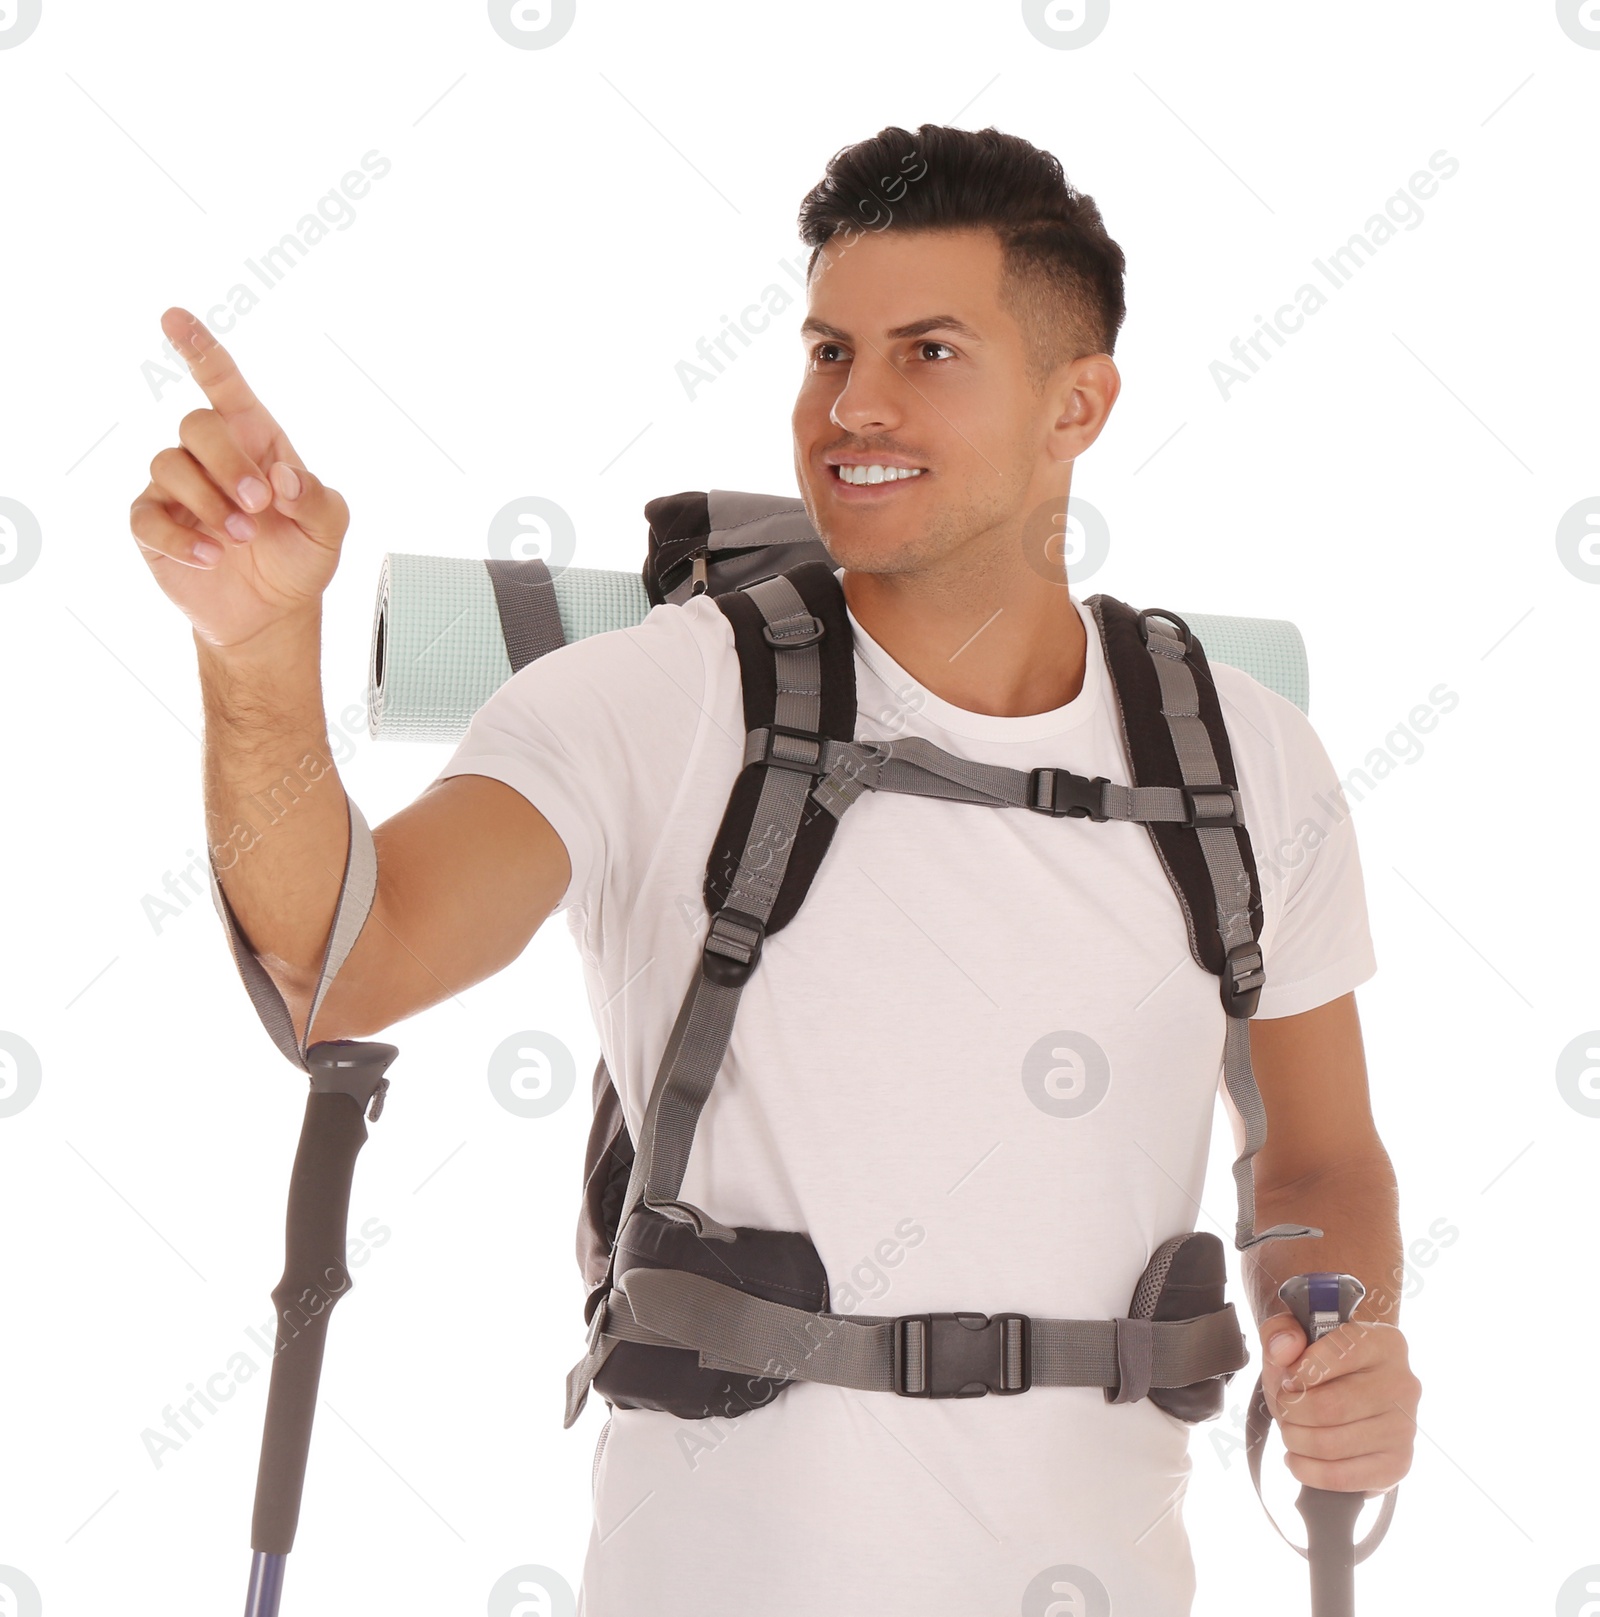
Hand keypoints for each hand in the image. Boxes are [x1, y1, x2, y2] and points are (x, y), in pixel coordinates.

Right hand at [129, 307, 349, 651]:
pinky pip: (147, 517)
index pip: (222, 383)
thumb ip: (317, 498)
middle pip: (196, 425)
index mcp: (254, 441)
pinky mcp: (154, 526)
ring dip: (208, 501)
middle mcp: (210, 456)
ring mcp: (177, 489)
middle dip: (227, 463)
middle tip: (259, 507)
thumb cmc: (301, 557)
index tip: (173, 317)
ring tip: (241, 537)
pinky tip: (211, 557)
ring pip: (168, 464)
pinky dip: (180, 537)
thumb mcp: (329, 529)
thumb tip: (284, 478)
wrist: (275, 612)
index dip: (199, 349)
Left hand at [1258, 1311, 1420, 1494]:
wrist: (1347, 1393)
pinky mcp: (1397, 1465)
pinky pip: (1343, 1477)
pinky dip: (1308, 1471)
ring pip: (1331, 1444)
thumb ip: (1279, 1329)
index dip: (1297, 1372)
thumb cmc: (1318, 1361)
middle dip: (1290, 1411)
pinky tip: (1297, 1457)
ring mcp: (1404, 1428)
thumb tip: (1283, 1349)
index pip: (1335, 1356)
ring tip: (1290, 1430)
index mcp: (1382, 1342)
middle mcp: (1402, 1384)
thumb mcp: (1293, 1334)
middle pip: (1329, 1407)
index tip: (1287, 1380)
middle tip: (1283, 1409)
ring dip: (1295, 1440)